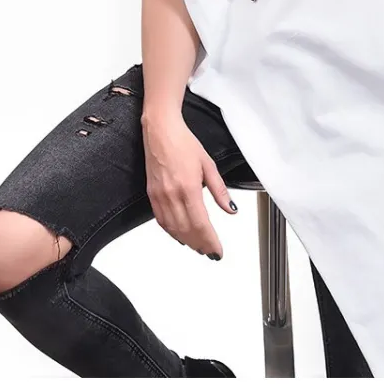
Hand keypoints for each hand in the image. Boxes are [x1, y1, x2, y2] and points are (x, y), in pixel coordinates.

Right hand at [142, 110, 235, 258]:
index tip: (218, 251)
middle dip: (200, 245)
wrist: (160, 131)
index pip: (201, 224)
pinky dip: (172, 232)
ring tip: (199, 247)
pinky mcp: (152, 194)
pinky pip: (161, 220)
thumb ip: (220, 191)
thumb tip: (231, 209)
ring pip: (173, 229)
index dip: (210, 241)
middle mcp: (172, 195)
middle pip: (187, 230)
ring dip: (187, 241)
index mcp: (188, 188)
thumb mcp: (208, 165)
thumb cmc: (183, 143)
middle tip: (211, 252)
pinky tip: (180, 235)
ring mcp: (159, 196)